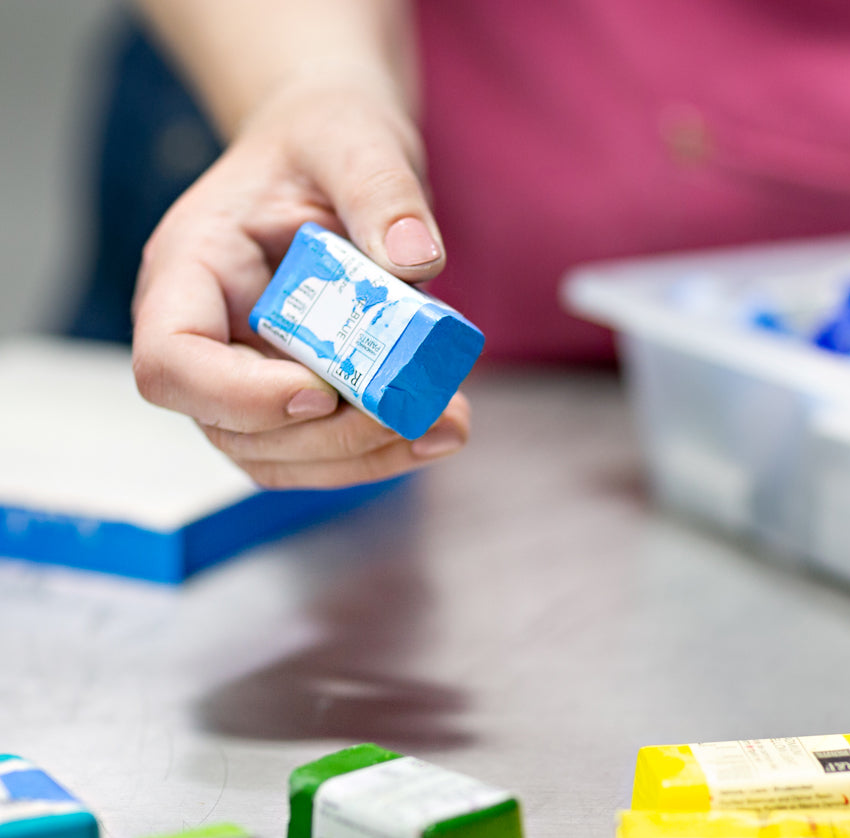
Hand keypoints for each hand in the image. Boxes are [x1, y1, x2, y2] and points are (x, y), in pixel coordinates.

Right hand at [131, 69, 468, 488]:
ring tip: (448, 425)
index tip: (321, 390)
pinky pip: (322, 452)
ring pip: (281, 458)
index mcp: (189, 271)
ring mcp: (245, 376)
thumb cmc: (324, 140)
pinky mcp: (294, 400)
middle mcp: (207, 337)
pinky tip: (443, 426)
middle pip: (233, 431)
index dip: (238, 397)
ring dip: (364, 457)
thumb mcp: (353, 138)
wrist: (334, 161)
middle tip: (415, 411)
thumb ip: (381, 189)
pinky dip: (381, 452)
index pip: (171, 363)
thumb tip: (416, 260)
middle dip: (330, 438)